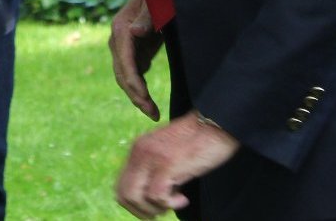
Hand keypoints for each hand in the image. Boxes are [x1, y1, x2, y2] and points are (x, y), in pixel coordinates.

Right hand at [110, 0, 163, 119]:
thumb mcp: (157, 0)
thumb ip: (148, 15)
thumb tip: (135, 32)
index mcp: (121, 27)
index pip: (125, 61)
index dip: (134, 82)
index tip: (146, 99)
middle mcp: (118, 38)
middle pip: (122, 73)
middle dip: (136, 95)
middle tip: (152, 113)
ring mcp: (123, 45)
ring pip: (125, 76)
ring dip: (137, 95)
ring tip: (153, 112)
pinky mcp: (132, 49)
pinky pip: (133, 73)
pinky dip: (139, 88)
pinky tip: (149, 100)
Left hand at [115, 114, 239, 217]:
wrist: (216, 123)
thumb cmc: (198, 142)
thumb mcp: (168, 155)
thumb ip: (155, 171)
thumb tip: (151, 199)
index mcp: (138, 149)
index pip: (120, 187)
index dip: (134, 205)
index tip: (154, 206)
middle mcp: (139, 151)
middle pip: (123, 195)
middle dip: (142, 211)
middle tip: (163, 209)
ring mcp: (152, 157)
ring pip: (135, 197)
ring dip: (155, 208)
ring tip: (174, 201)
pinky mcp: (167, 163)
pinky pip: (156, 195)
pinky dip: (169, 204)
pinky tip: (183, 198)